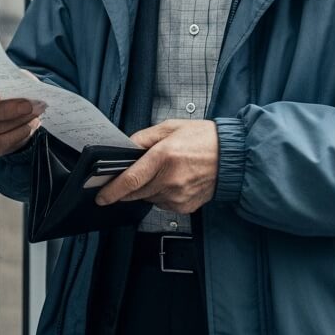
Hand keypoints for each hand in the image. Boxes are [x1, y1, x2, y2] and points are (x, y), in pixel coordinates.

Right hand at [0, 72, 40, 156]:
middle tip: (28, 106)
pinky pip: (0, 144)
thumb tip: (26, 84)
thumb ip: (12, 78)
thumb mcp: (5, 77)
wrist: (3, 107)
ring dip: (17, 122)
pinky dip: (18, 135)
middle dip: (8, 111)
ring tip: (34, 114)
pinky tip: (29, 126)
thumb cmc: (1, 89)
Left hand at [95, 119, 217, 213]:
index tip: (101, 196)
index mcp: (164, 157)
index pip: (130, 179)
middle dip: (129, 186)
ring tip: (165, 171)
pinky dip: (162, 194)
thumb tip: (125, 148)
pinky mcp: (185, 206)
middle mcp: (170, 180)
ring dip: (148, 188)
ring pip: (149, 198)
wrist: (232, 157)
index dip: (112, 190)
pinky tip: (174, 180)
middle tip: (138, 173)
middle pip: (136, 192)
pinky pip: (162, 204)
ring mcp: (178, 196)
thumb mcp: (171, 127)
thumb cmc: (204, 139)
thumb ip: (143, 137)